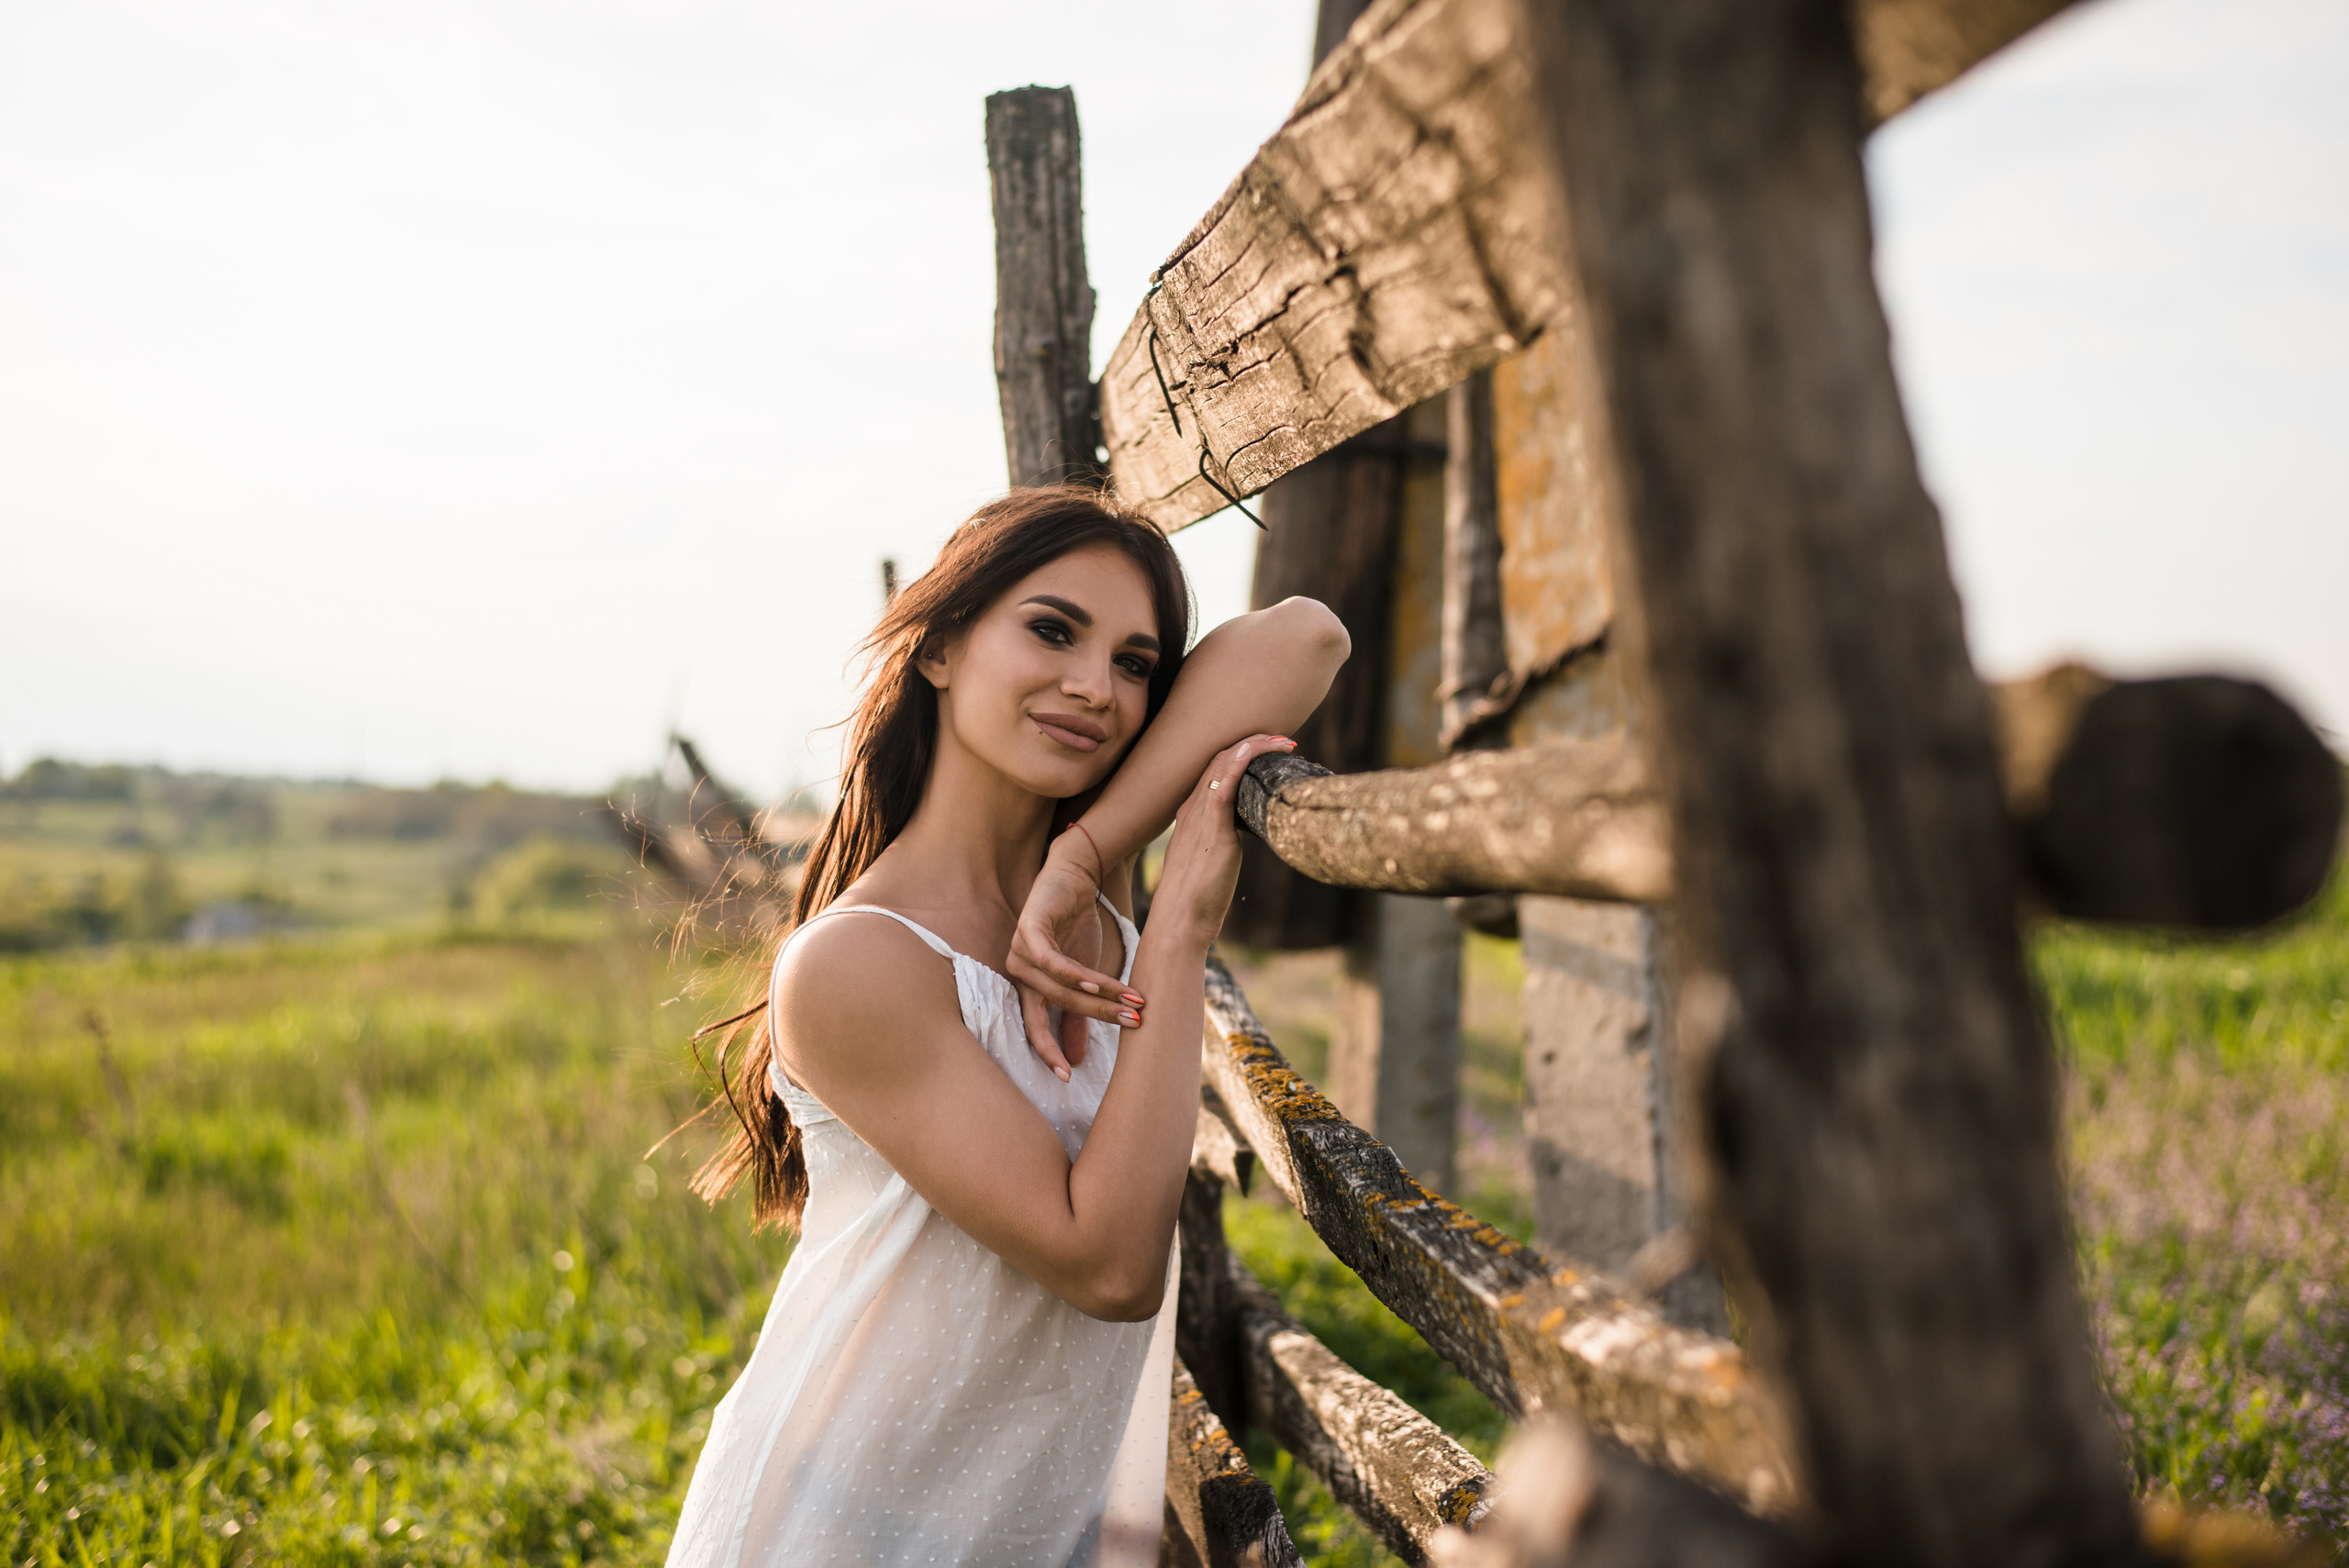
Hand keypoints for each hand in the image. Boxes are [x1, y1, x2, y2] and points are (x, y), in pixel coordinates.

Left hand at [1007, 835, 1133, 1080]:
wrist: (1075, 877)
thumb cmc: (1076, 926)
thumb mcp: (1084, 975)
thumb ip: (1079, 1014)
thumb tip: (1078, 1060)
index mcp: (1028, 987)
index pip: (1034, 1027)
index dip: (1049, 1052)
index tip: (1066, 1079)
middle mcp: (1018, 972)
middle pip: (1057, 1006)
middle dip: (1097, 1017)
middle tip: (1131, 1024)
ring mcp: (1019, 951)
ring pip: (1059, 987)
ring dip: (1099, 997)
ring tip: (1130, 1003)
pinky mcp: (1028, 930)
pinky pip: (1052, 962)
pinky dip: (1076, 974)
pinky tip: (1098, 983)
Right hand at [1152, 734, 1291, 946]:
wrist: (1179, 921)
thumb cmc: (1196, 899)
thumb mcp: (1209, 861)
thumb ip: (1221, 842)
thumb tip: (1238, 838)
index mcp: (1190, 815)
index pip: (1215, 770)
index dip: (1241, 753)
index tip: (1267, 748)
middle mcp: (1192, 810)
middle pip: (1220, 761)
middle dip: (1251, 744)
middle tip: (1280, 740)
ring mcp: (1200, 818)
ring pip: (1223, 766)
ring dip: (1253, 748)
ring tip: (1281, 743)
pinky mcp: (1212, 831)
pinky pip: (1223, 787)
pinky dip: (1239, 763)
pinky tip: (1254, 750)